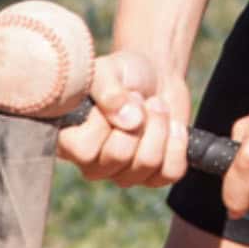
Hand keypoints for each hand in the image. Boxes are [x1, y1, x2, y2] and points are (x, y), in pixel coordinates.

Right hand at [56, 48, 189, 187]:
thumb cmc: (124, 73)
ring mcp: (123, 175)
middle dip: (138, 119)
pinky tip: (173, 126)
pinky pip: (171, 172)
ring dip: (159, 126)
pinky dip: (178, 143)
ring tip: (156, 105)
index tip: (115, 97)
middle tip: (139, 98)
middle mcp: (93, 165)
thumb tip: (129, 121)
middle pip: (119, 156)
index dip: (103, 122)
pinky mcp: (154, 177)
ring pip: (148, 163)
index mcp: (70, 141)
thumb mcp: (109, 70)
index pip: (83, 149)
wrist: (155, 77)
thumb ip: (109, 91)